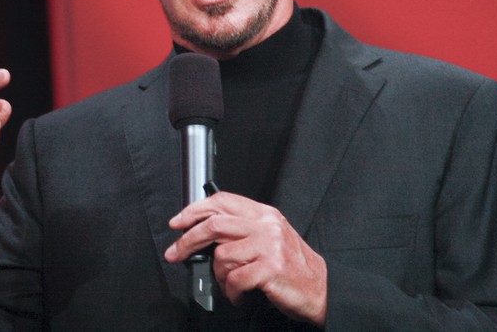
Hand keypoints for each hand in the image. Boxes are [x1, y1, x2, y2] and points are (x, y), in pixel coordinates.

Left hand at [164, 192, 326, 325]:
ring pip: (222, 257)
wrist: (320, 288)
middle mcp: (266, 226)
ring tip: (231, 284)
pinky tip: (239, 294)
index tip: (178, 223)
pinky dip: (232, 292)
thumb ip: (243, 230)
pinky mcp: (270, 269)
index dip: (194, 210)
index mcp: (264, 215)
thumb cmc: (292, 266)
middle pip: (214, 224)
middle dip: (189, 240)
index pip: (222, 201)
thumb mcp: (270, 238)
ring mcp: (269, 247)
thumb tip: (204, 233)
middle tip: (176, 253)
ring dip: (220, 277)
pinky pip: (235, 280)